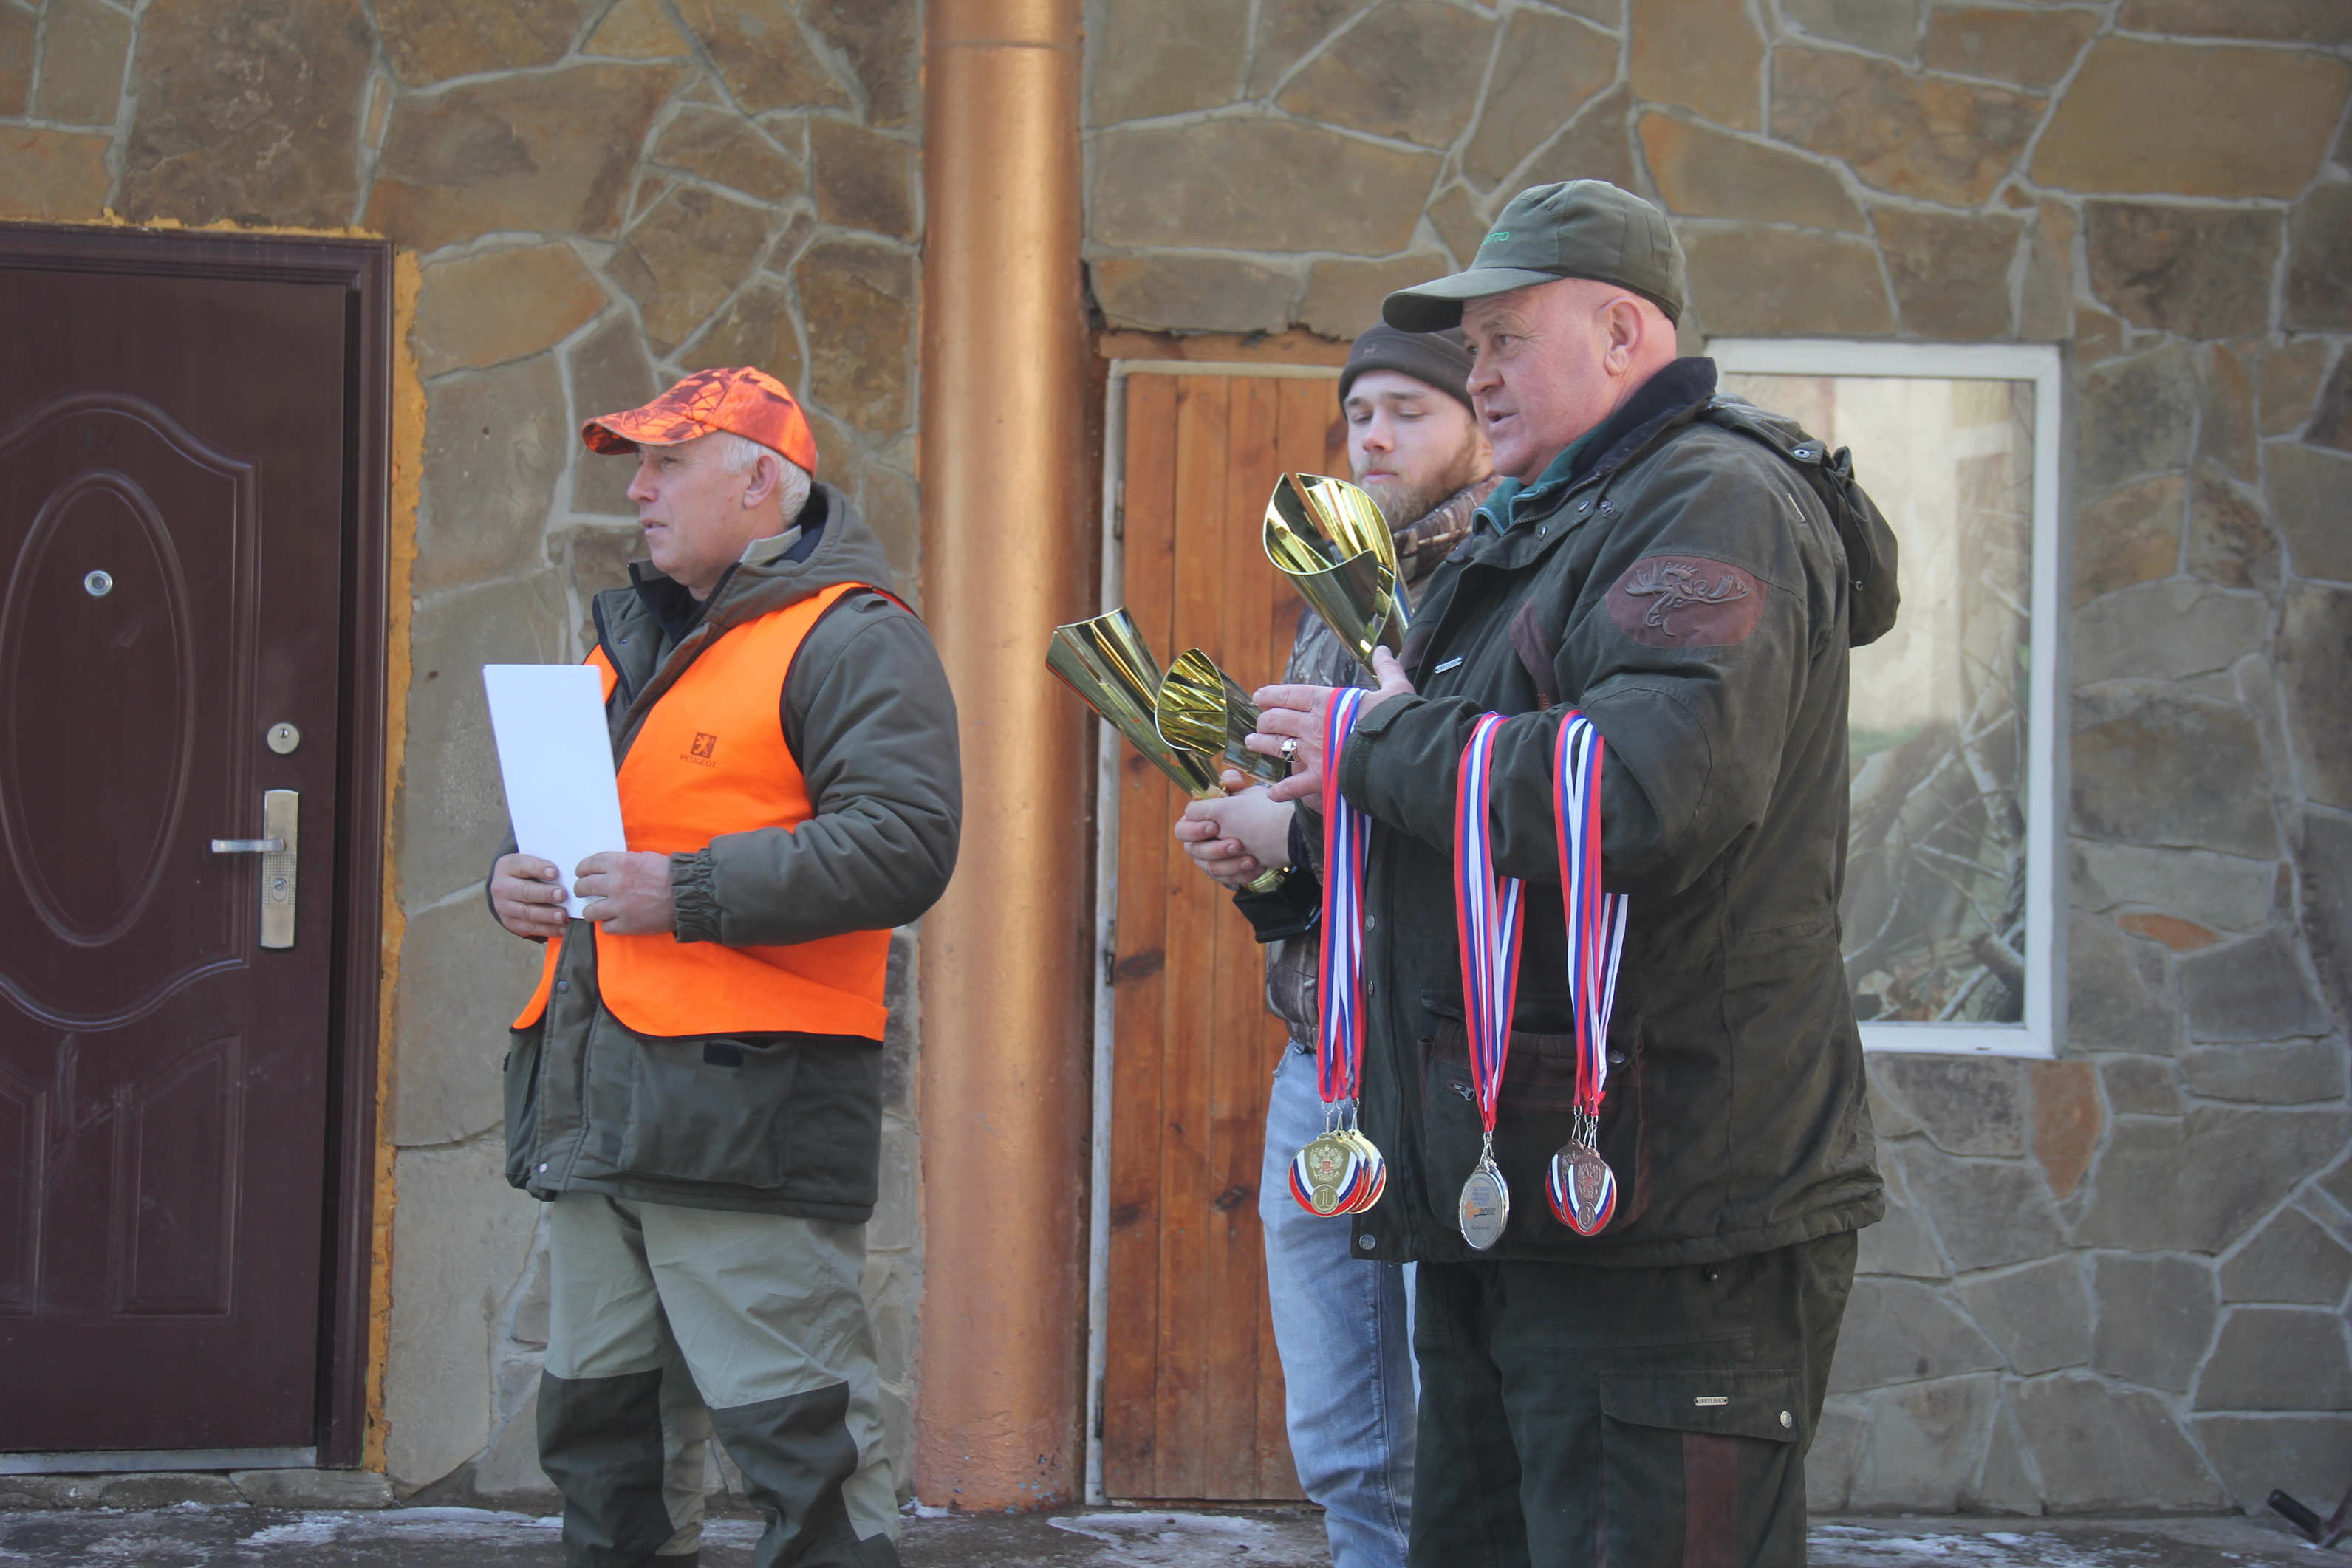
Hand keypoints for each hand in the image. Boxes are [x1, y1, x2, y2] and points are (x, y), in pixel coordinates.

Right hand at [492, 853, 569, 939]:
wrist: (508, 889)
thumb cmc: (528, 873)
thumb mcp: (531, 862)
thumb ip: (546, 866)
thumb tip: (568, 873)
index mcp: (507, 867)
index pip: (522, 866)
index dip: (538, 868)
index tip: (554, 872)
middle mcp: (502, 888)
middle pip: (524, 891)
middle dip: (544, 894)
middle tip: (561, 895)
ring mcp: (505, 907)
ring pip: (526, 912)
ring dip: (546, 915)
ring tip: (562, 915)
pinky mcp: (512, 923)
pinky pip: (530, 928)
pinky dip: (548, 929)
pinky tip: (562, 928)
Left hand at [574, 850, 676, 935]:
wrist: (687, 895)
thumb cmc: (670, 874)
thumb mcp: (645, 858)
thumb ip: (624, 862)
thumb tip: (611, 868)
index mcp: (620, 863)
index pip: (589, 864)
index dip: (582, 869)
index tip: (580, 873)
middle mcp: (615, 884)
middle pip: (584, 887)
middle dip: (581, 889)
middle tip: (582, 891)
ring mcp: (619, 906)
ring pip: (590, 911)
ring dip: (590, 910)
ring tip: (593, 910)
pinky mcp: (626, 924)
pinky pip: (606, 927)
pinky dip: (608, 924)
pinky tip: (613, 921)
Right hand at [1174, 777, 1295, 888]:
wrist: (1287, 837)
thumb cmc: (1261, 814)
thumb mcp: (1243, 796)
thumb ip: (1226, 785)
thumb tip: (1227, 780)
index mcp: (1202, 820)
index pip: (1183, 828)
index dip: (1196, 829)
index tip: (1215, 826)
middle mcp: (1204, 840)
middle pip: (1194, 851)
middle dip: (1215, 849)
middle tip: (1236, 844)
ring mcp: (1214, 858)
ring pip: (1211, 868)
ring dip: (1231, 864)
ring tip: (1251, 858)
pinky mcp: (1227, 872)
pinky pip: (1227, 879)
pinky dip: (1242, 873)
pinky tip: (1258, 866)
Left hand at [1247, 646, 1416, 803]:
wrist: (1399, 755)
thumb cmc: (1397, 721)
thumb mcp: (1394, 690)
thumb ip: (1387, 669)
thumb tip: (1384, 650)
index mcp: (1327, 702)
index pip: (1290, 694)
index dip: (1271, 695)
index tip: (1260, 696)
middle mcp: (1313, 725)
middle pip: (1278, 719)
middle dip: (1265, 720)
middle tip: (1259, 723)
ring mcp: (1312, 753)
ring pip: (1277, 747)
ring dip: (1262, 744)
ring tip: (1252, 744)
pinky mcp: (1318, 779)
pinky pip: (1292, 786)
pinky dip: (1281, 791)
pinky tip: (1272, 794)